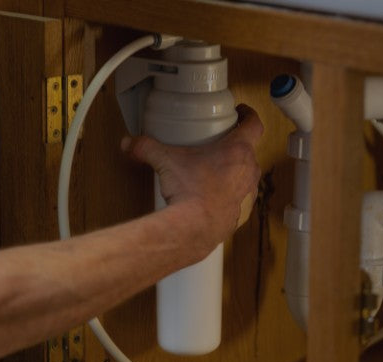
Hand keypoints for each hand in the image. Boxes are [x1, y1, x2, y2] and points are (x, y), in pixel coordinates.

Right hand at [121, 104, 262, 247]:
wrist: (195, 228)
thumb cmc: (189, 191)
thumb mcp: (166, 161)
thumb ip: (146, 147)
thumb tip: (129, 143)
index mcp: (238, 150)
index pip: (254, 124)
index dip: (249, 115)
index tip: (242, 112)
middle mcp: (249, 170)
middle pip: (249, 150)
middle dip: (236, 146)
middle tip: (220, 145)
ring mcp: (248, 193)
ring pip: (247, 175)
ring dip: (235, 172)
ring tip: (216, 172)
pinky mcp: (243, 213)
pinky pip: (241, 198)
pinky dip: (231, 195)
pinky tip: (215, 197)